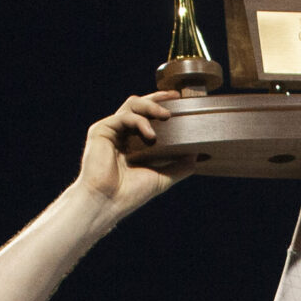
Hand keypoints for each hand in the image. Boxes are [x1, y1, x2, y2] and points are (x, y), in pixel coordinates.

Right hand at [77, 93, 190, 215]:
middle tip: (176, 97)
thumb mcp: (162, 178)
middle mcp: (120, 133)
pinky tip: (151, 135)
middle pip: (138, 104)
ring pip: (131, 105)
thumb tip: (199, 156)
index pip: (147, 116)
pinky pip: (124, 117)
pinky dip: (140, 122)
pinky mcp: (101, 130)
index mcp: (132, 142)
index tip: (179, 100)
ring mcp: (110, 131)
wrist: (108, 202)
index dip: (161, 105)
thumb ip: (179, 166)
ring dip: (151, 106)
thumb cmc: (130, 194)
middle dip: (157, 98)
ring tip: (166, 116)